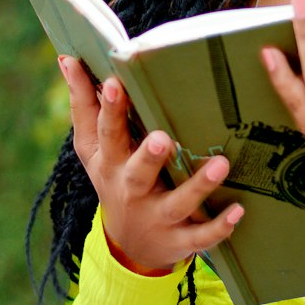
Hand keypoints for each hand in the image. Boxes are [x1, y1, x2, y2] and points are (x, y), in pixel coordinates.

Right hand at [59, 57, 242, 273]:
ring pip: (179, 202)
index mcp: (111, 163)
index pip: (107, 134)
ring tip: (221, 163)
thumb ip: (83, 104)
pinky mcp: (180, 239)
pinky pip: (201, 236)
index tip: (114, 82)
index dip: (109, 109)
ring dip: (199, 185)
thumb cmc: (113, 178)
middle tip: (162, 138)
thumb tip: (66, 58)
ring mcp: (158, 217)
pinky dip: (219, 227)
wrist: (128, 246)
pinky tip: (238, 211)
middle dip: (149, 157)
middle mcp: (132, 190)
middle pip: (138, 173)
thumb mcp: (91, 148)